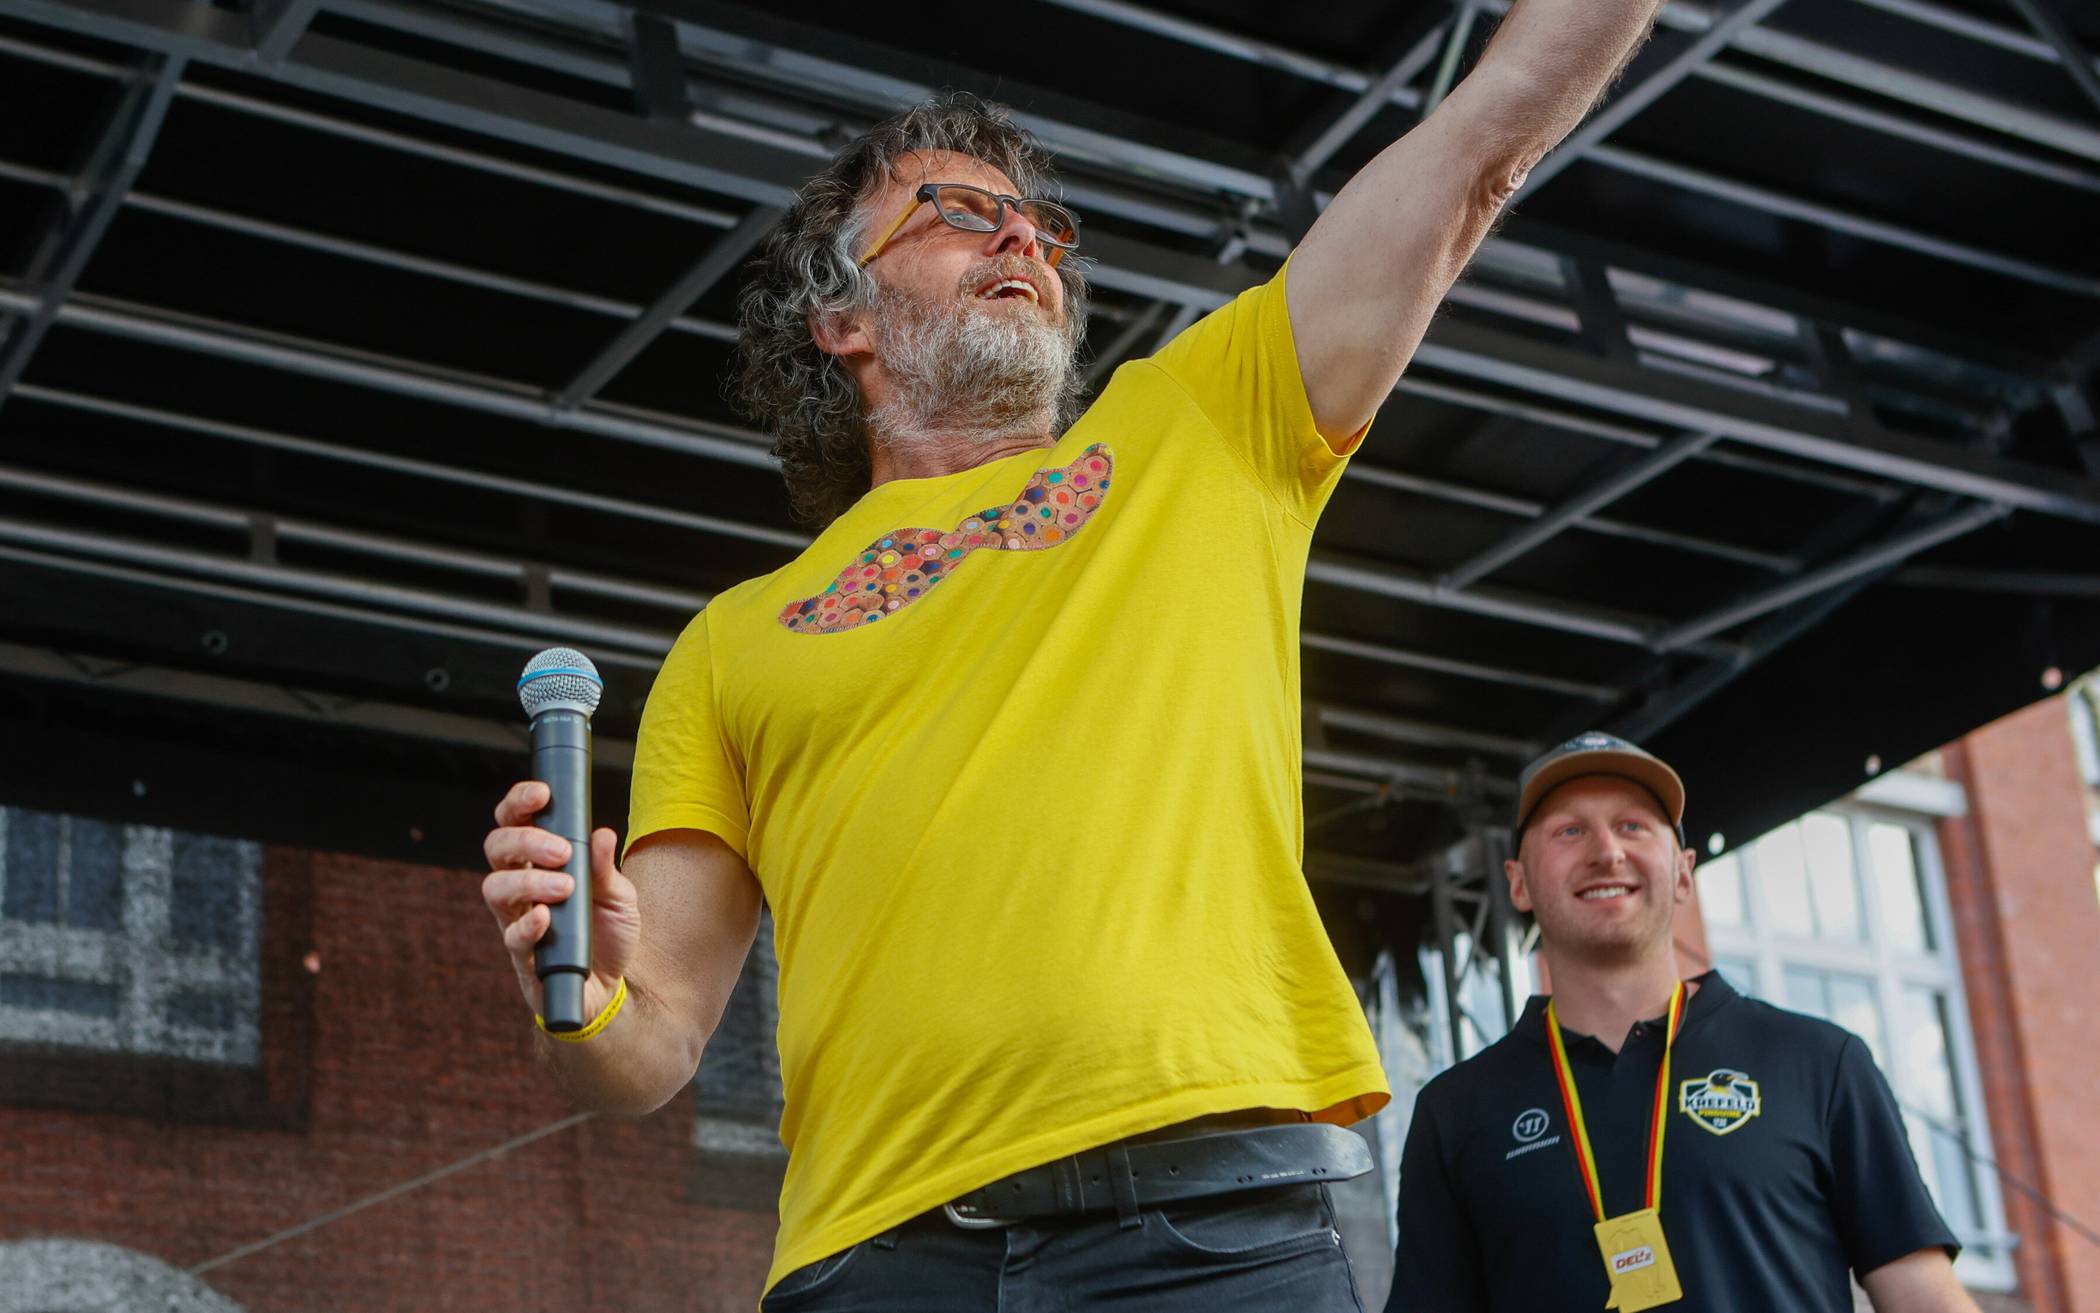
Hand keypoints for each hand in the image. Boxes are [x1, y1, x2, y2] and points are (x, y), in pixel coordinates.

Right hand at [481, 781, 640, 1020]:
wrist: (612, 987)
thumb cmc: (608, 934)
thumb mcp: (620, 897)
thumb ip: (607, 867)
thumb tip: (602, 833)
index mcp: (540, 864)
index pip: (515, 824)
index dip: (519, 804)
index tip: (541, 794)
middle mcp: (521, 888)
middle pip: (497, 849)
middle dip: (525, 841)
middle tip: (561, 850)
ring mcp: (516, 921)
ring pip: (494, 889)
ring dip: (527, 881)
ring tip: (564, 886)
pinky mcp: (522, 958)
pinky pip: (510, 937)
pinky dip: (526, 924)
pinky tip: (545, 918)